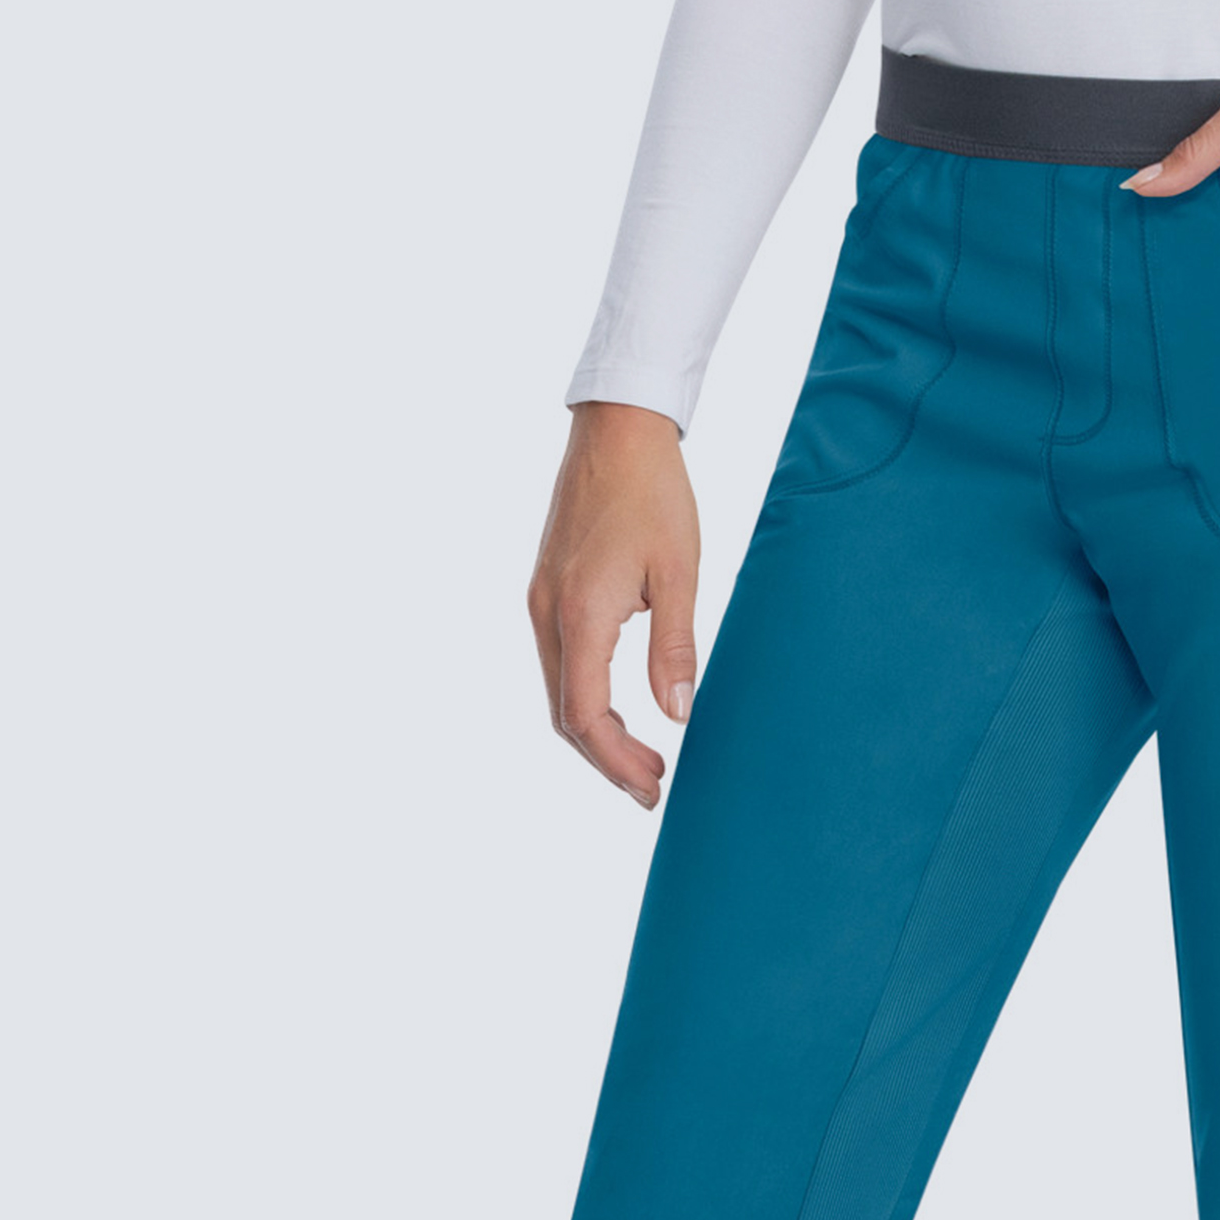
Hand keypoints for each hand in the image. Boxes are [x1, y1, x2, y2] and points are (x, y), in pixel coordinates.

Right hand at [527, 401, 700, 808]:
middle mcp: (547, 612)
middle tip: (653, 789)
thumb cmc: (655, 494)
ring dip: (597, 735)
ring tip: (644, 761)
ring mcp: (541, 601)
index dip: (617, 763)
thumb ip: (675, 648)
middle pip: (565, 715)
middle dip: (607, 761)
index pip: (585, 715)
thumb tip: (679, 717)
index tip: (654, 788)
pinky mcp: (547, 591)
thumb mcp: (679, 573)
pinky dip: (587, 701)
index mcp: (579, 612)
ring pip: (559, 693)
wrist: (616, 430)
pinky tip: (621, 711)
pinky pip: (560, 665)